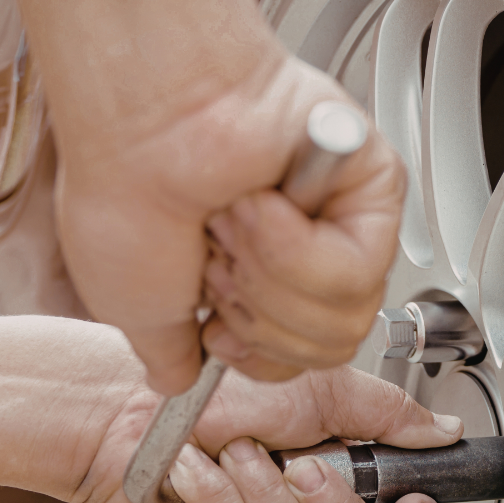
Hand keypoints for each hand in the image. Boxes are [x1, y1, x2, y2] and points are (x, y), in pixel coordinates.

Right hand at [58, 58, 404, 390]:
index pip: (301, 360)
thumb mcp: (138, 305)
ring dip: (272, 279)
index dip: (258, 356)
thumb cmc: (130, 189)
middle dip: (260, 316)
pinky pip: (353, 269)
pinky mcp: (373, 187)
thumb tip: (179, 381)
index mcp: (262, 274)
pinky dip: (293, 249)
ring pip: (345, 316)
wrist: (141, 122)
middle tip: (219, 258)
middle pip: (330, 346)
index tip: (215, 325)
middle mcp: (309, 248)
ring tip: (234, 222)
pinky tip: (261, 205)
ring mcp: (345, 219)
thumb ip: (171, 352)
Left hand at [73, 366, 462, 502]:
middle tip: (301, 464)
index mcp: (334, 475)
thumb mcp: (316, 386)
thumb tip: (442, 431)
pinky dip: (219, 502)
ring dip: (263, 493)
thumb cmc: (210, 388)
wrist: (124, 401)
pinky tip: (196, 473)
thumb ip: (386, 412)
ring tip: (233, 451)